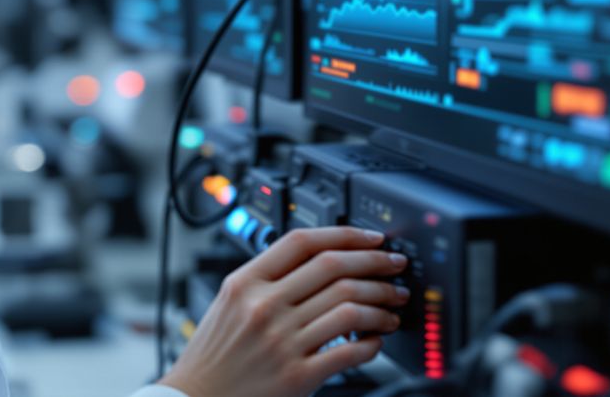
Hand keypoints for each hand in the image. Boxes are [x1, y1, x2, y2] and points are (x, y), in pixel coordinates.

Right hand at [157, 226, 408, 396]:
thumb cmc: (214, 352)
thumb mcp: (229, 300)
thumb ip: (266, 276)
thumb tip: (318, 257)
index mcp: (245, 282)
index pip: (303, 242)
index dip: (345, 234)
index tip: (372, 237)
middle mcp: (264, 307)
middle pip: (333, 269)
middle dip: (375, 264)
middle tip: (394, 267)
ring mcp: (282, 342)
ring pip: (348, 307)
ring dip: (381, 304)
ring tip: (391, 306)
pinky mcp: (297, 376)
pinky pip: (349, 352)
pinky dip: (371, 343)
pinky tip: (376, 340)